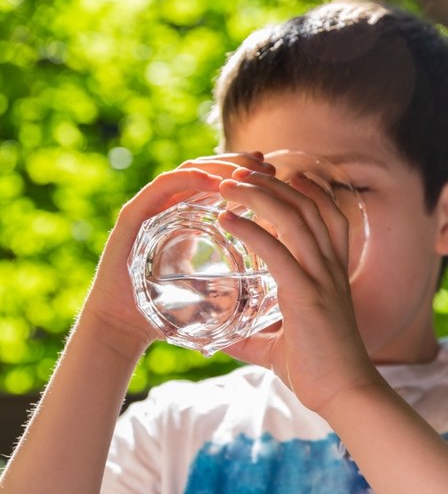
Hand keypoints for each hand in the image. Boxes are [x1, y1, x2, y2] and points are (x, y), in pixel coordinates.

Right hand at [80, 153, 271, 358]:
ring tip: (247, 170)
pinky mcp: (133, 217)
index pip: (216, 183)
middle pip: (204, 170)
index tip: (273, 173)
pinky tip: (214, 181)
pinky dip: (189, 179)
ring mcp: (149, 209)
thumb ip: (232, 273)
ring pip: (187, 172)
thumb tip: (275, 275)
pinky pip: (162, 187)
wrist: (124, 329)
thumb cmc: (169, 313)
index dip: (245, 175)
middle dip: (237, 164)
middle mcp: (166, 208)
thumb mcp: (211, 286)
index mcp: (184, 219)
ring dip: (220, 166)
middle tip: (266, 165)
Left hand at [217, 167, 380, 414]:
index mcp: (331, 274)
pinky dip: (252, 229)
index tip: (274, 176)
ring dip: (260, 195)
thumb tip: (217, 340)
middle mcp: (330, 269)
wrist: (346, 394)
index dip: (304, 190)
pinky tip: (227, 218)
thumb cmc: (319, 371)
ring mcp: (322, 280)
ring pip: (296, 218)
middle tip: (240, 172)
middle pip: (309, 206)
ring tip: (229, 184)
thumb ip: (251, 337)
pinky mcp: (307, 296)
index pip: (326, 215)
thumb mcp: (278, 347)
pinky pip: (278, 251)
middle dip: (274, 183)